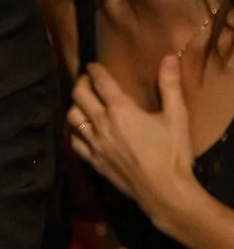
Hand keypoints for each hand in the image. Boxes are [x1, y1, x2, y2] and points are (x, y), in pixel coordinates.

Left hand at [68, 57, 197, 230]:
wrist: (163, 190)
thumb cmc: (172, 153)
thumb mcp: (177, 116)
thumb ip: (170, 86)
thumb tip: (168, 58)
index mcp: (121, 110)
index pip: (101, 83)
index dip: (95, 70)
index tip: (92, 65)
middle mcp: (102, 124)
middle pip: (79, 96)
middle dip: (80, 83)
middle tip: (84, 79)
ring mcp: (94, 144)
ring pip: (72, 118)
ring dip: (74, 106)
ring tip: (80, 102)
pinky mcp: (93, 161)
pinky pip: (74, 143)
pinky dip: (73, 132)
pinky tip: (78, 130)